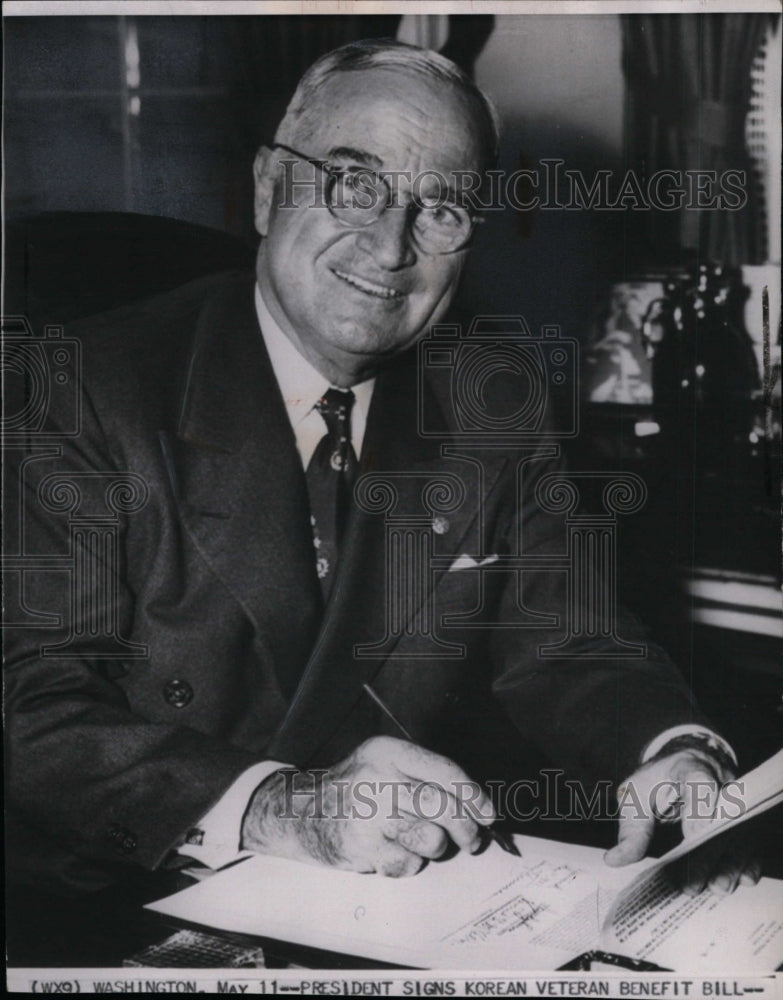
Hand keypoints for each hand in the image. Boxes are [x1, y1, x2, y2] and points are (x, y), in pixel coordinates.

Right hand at [241, 736, 494, 876]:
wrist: (300, 812)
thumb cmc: (354, 788)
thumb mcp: (384, 764)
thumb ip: (424, 777)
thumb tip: (478, 807)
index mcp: (387, 752)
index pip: (444, 771)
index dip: (474, 795)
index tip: (488, 813)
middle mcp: (377, 780)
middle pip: (442, 807)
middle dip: (466, 828)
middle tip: (472, 839)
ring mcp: (367, 816)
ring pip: (431, 840)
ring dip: (436, 847)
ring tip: (424, 841)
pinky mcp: (361, 848)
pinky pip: (407, 864)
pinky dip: (408, 863)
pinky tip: (393, 851)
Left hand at [603, 748, 759, 892]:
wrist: (680, 771)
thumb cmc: (656, 784)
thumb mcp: (636, 796)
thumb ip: (631, 828)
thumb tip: (614, 860)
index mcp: (687, 769)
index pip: (698, 779)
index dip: (700, 804)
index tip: (693, 833)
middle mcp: (718, 784)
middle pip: (719, 817)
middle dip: (708, 852)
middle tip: (694, 882)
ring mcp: (734, 804)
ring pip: (739, 832)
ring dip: (730, 863)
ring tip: (716, 887)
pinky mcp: (742, 823)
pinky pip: (751, 842)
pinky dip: (749, 862)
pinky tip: (743, 879)